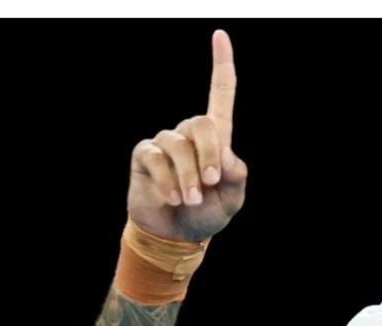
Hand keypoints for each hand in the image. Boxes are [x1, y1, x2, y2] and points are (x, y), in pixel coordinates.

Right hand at [127, 30, 247, 242]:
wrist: (177, 235)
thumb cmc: (207, 214)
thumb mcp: (232, 199)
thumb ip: (237, 176)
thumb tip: (226, 155)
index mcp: (217, 138)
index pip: (220, 95)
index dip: (221, 66)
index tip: (219, 34)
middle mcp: (189, 133)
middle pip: (202, 125)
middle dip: (210, 156)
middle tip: (210, 184)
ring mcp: (165, 143)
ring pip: (179, 146)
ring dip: (188, 176)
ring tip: (191, 201)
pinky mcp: (145, 155)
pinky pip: (157, 159)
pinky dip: (169, 181)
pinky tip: (173, 198)